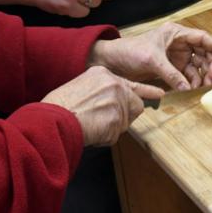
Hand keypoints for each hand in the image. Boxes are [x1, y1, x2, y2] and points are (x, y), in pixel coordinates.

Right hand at [42, 66, 162, 146]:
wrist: (51, 120)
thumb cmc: (58, 107)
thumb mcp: (79, 86)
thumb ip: (99, 91)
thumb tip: (109, 104)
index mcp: (103, 74)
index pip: (131, 83)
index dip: (146, 91)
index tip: (160, 93)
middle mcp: (114, 84)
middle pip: (135, 104)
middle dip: (124, 116)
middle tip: (104, 122)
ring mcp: (117, 101)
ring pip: (125, 122)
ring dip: (111, 129)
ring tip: (91, 125)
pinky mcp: (117, 119)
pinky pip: (115, 135)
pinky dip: (104, 138)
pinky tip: (90, 132)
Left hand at [90, 22, 211, 90]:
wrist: (113, 62)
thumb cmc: (131, 52)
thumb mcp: (152, 60)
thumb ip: (171, 73)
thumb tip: (187, 88)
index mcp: (175, 33)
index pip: (201, 38)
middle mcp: (179, 43)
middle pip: (202, 52)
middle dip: (210, 64)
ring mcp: (176, 57)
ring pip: (196, 65)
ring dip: (201, 75)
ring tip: (202, 86)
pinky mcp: (171, 69)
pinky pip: (186, 75)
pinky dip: (191, 81)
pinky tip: (192, 88)